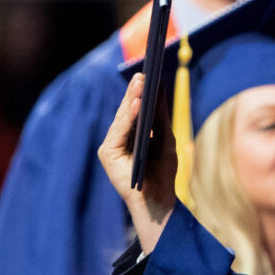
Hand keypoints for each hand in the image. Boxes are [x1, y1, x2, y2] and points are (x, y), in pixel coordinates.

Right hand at [99, 73, 177, 252]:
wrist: (159, 200)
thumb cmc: (163, 172)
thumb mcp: (166, 140)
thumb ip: (160, 118)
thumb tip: (159, 90)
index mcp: (130, 137)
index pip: (134, 111)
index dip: (139, 93)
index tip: (147, 75)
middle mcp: (118, 141)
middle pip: (125, 113)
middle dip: (134, 93)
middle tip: (142, 74)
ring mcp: (111, 148)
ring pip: (121, 120)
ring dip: (130, 101)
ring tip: (139, 85)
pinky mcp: (108, 155)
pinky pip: (119, 132)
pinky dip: (127, 118)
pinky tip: (135, 106)